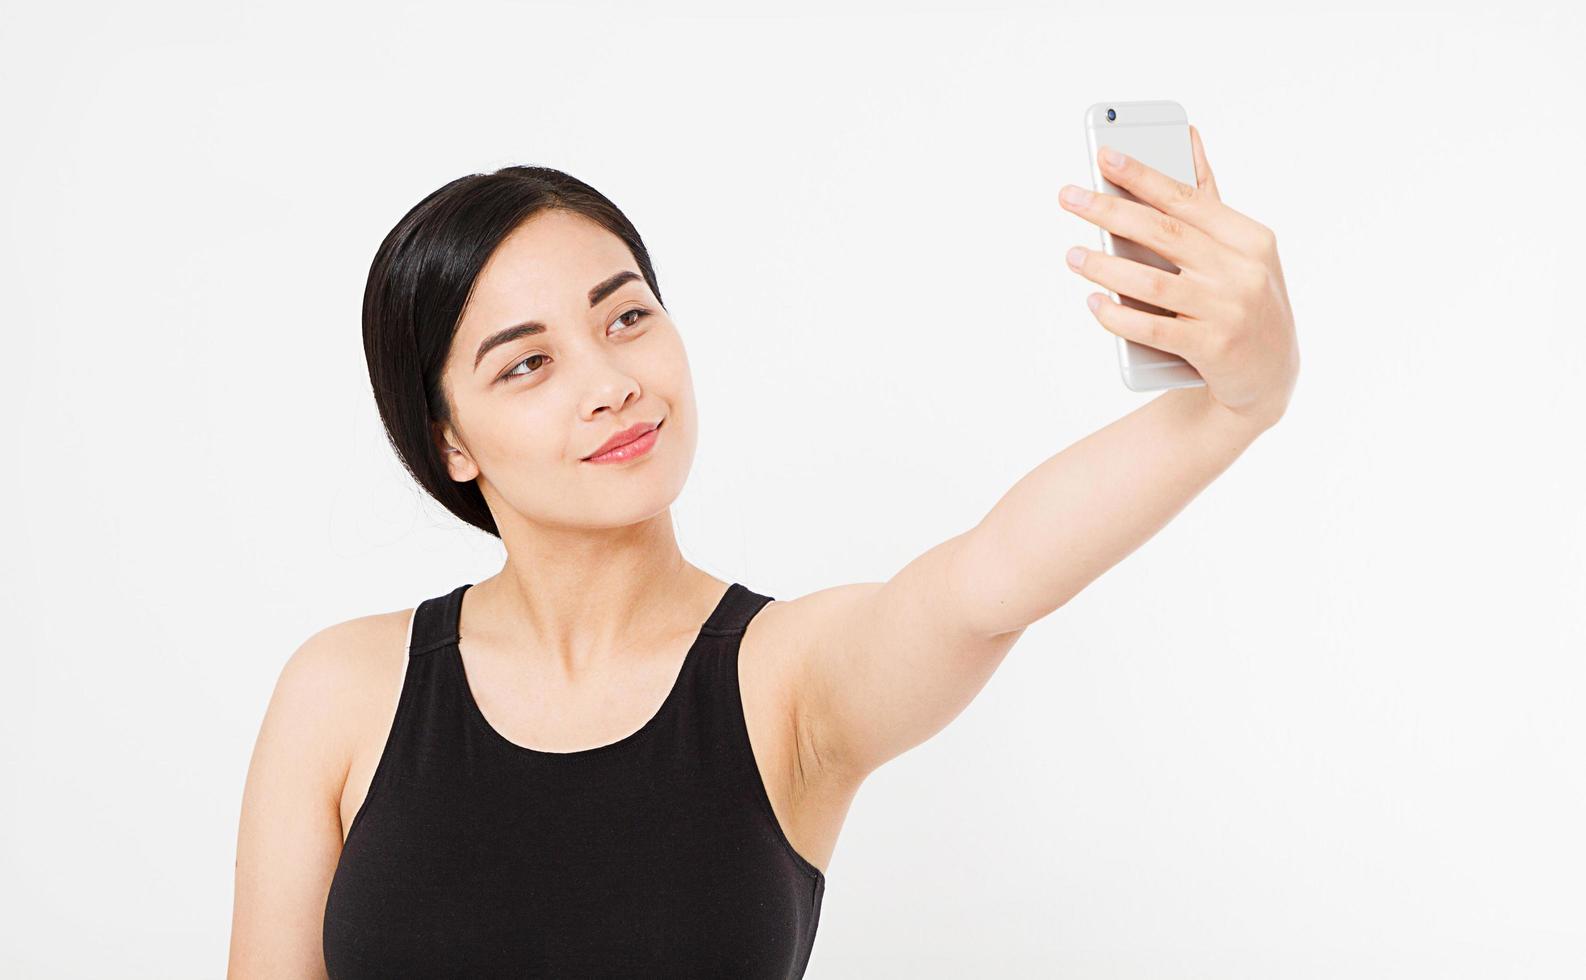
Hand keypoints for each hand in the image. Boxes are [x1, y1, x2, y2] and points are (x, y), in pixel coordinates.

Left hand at [1060, 126, 1298, 430]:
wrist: (1269, 377)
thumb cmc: (1242, 301)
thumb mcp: (1240, 249)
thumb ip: (1208, 199)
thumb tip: (1188, 135)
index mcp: (1250, 238)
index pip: (1187, 199)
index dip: (1143, 176)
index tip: (1104, 155)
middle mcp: (1242, 272)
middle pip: (1164, 233)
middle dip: (1110, 211)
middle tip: (1069, 197)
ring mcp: (1228, 312)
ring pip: (1153, 283)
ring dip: (1105, 267)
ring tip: (1072, 255)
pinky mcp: (1212, 349)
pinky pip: (1153, 329)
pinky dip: (1118, 315)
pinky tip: (1094, 302)